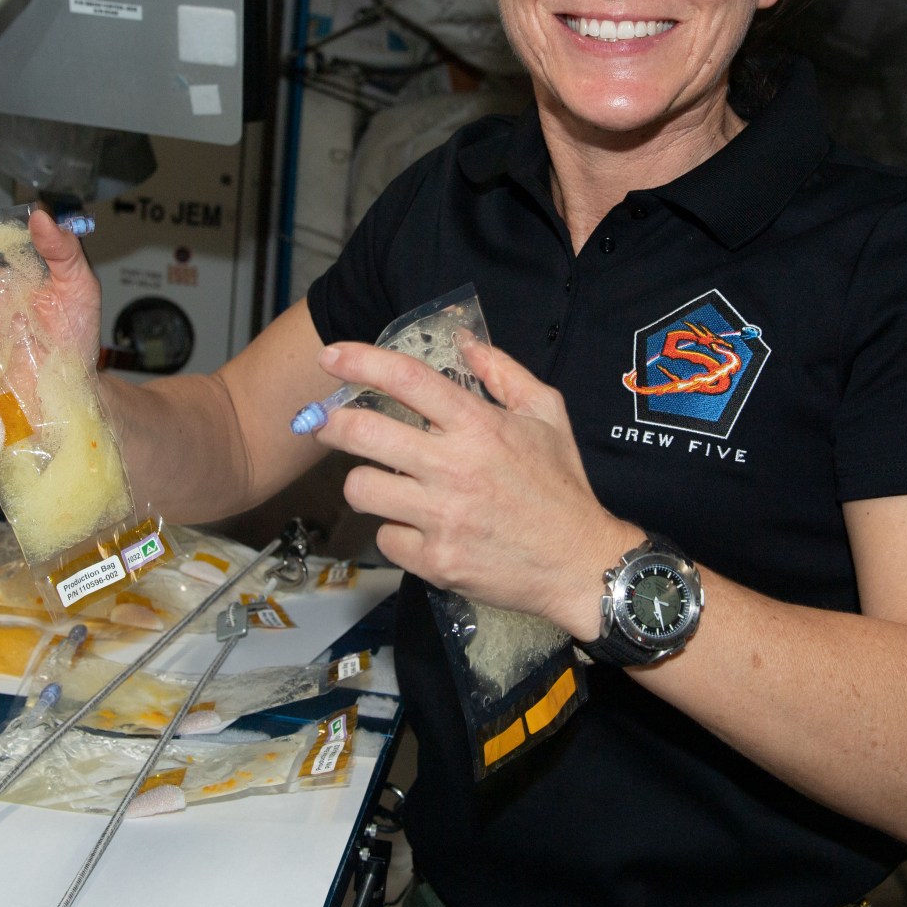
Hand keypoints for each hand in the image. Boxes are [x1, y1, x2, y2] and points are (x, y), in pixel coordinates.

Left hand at [313, 337, 639, 637]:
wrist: (579, 564)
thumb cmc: (562, 487)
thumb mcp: (546, 415)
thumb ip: (504, 372)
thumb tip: (465, 342)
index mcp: (479, 426)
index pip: (407, 380)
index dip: (361, 362)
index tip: (331, 356)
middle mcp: (454, 468)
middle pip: (363, 433)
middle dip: (332, 423)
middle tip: (326, 423)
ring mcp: (442, 517)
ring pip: (361, 489)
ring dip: (366, 483)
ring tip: (385, 484)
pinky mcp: (435, 560)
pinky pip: (385, 537)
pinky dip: (397, 533)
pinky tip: (419, 529)